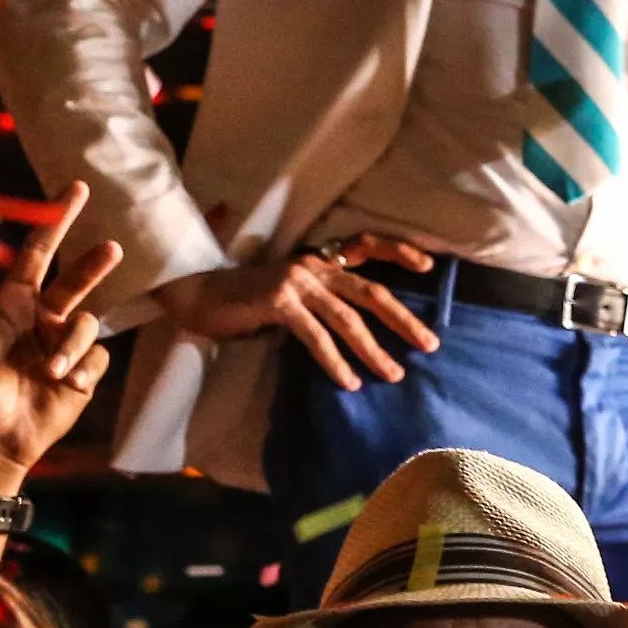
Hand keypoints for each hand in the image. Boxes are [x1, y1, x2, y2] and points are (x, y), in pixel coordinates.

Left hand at [0, 181, 124, 493]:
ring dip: (71, 345)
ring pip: (88, 324)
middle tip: (112, 248)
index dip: (57, 220)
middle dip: (94, 265)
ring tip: (52, 371)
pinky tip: (63, 385)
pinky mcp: (84, 371)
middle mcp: (44, 318)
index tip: (77, 189)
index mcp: (15, 302)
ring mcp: (65, 344)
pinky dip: (81, 369)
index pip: (39, 253)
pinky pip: (97, 358)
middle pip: (77, 280)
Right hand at [151, 236, 440, 391]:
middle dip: (403, 319)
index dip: (398, 252)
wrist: (197, 294)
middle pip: (370, 291)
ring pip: (347, 318)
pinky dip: (335, 362)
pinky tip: (349, 382)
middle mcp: (312, 266)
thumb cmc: (244, 299)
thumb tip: (359, 328)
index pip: (366, 245)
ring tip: (393, 375)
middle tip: (430, 344)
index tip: (429, 266)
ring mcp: (296, 283)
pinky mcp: (278, 303)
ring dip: (374, 350)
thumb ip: (321, 301)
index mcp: (318, 259)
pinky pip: (315, 336)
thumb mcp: (290, 293)